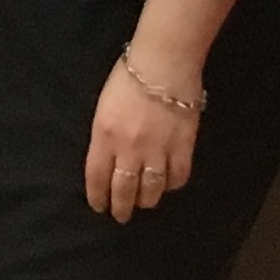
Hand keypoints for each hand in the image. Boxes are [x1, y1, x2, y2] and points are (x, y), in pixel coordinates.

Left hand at [84, 55, 197, 223]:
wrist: (163, 63)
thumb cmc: (128, 77)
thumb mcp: (103, 108)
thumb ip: (104, 136)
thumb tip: (107, 160)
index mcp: (104, 137)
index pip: (97, 178)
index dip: (97, 197)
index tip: (99, 206)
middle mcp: (129, 149)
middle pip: (123, 190)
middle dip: (120, 207)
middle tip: (121, 216)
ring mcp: (157, 150)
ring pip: (151, 190)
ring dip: (146, 200)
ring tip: (144, 202)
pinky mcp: (182, 147)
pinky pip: (177, 177)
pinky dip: (172, 184)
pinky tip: (168, 184)